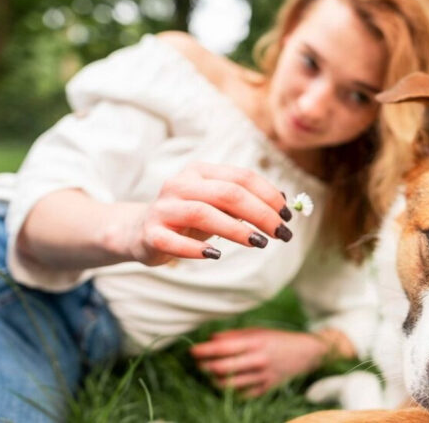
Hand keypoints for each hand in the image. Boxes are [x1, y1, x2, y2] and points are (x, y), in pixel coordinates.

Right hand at [124, 162, 292, 265]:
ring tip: (259, 243)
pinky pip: (174, 241)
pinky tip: (215, 255)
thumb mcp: (218, 205)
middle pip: (227, 193)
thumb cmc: (189, 218)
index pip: (241, 177)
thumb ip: (246, 201)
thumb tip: (285, 200)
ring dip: (236, 229)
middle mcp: (180, 184)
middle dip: (260, 213)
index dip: (269, 195)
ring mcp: (163, 208)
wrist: (140, 231)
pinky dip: (196, 249)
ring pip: (203, 213)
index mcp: (200, 172)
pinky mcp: (151, 233)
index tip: (288, 216)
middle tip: (282, 234)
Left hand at [190, 328, 328, 396]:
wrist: (306, 353)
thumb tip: (211, 339)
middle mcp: (258, 360)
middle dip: (204, 367)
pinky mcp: (265, 389)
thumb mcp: (258, 331)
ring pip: (229, 385)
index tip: (192, 350)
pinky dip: (229, 390)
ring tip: (208, 374)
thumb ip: (235, 335)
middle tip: (197, 363)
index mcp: (256, 342)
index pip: (222, 348)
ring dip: (213, 380)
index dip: (204, 350)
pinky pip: (241, 395)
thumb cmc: (278, 339)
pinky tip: (225, 384)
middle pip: (222, 368)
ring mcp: (262, 377)